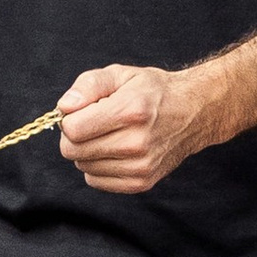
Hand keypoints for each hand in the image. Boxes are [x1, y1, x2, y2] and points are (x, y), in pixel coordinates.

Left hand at [56, 63, 209, 197]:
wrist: (192, 112)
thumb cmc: (152, 91)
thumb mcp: (120, 74)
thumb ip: (88, 85)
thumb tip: (64, 107)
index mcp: (131, 111)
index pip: (73, 130)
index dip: (70, 118)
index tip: (83, 111)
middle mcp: (137, 143)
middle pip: (73, 151)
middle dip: (75, 135)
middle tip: (94, 123)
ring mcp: (141, 166)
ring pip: (83, 166)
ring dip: (88, 151)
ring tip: (110, 135)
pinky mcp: (141, 183)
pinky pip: (95, 181)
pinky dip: (97, 166)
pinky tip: (114, 151)